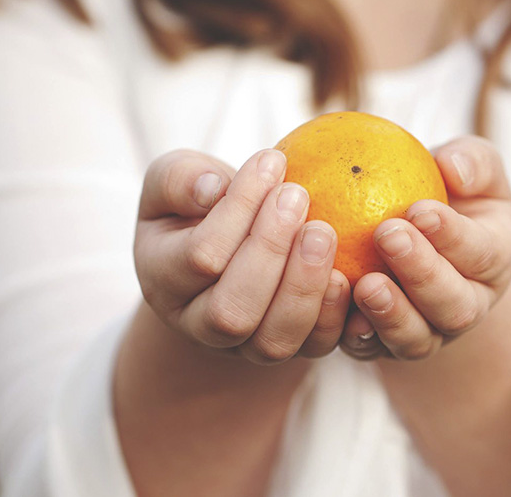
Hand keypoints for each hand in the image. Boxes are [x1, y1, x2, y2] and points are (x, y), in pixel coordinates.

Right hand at [134, 149, 351, 363]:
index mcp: (162, 280)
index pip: (200, 257)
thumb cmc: (198, 203)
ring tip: (323, 231)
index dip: (238, 210)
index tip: (272, 160)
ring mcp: (243, 347)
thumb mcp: (173, 180)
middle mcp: (196, 324)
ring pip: (271, 342)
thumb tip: (211, 189)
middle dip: (269, 251)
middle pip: (231, 312)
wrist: (225, 248)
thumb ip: (179, 179)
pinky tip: (348, 272)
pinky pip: (313, 348)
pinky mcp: (289, 350)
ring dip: (303, 286)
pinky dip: (334, 315)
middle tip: (297, 196)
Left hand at [340, 136, 510, 360]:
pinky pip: (370, 350)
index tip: (419, 209)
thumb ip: (472, 160)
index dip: (453, 236)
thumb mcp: (472, 168)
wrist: (422, 242)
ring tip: (364, 283)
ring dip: (390, 314)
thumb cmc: (448, 192)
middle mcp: (467, 306)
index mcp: (494, 261)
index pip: (482, 253)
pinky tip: (334, 307)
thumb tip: (451, 165)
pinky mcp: (385, 347)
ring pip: (416, 339)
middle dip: (422, 273)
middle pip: (454, 306)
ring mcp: (428, 333)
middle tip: (387, 234)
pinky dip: (353, 335)